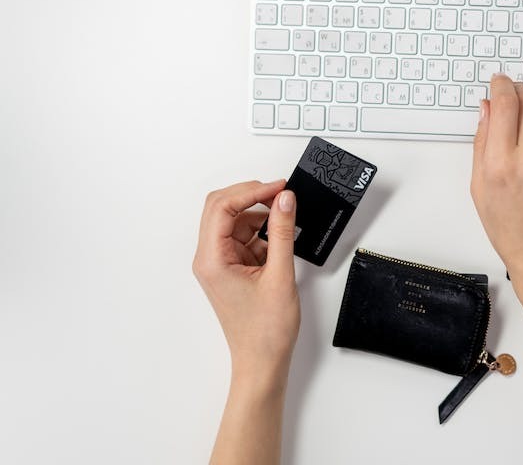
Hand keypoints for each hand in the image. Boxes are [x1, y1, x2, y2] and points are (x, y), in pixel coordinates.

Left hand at [193, 180, 299, 387]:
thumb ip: (282, 232)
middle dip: (252, 196)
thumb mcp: (280, 274)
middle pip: (222, 208)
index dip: (252, 191)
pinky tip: (280, 240)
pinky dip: (262, 233)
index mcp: (212, 259)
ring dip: (259, 216)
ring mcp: (219, 263)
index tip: (279, 188)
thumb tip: (285, 199)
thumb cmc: (266, 331)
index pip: (222, 207)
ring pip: (234, 221)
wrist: (262, 362)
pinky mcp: (231, 268)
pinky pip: (243, 237)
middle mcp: (209, 258)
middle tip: (281, 194)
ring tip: (286, 220)